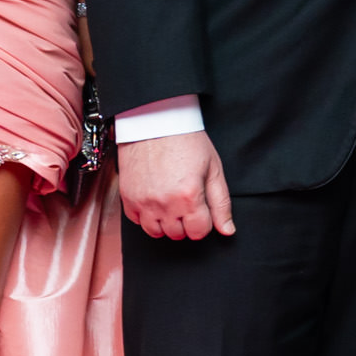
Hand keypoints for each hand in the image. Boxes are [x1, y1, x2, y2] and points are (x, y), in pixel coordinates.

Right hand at [117, 128, 233, 242]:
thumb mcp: (213, 169)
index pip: (199, 232)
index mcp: (188, 197)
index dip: (203, 221)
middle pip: (178, 234)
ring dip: (165, 222)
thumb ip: (221, 203)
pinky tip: (154, 199)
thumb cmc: (185, 140)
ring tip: (170, 203)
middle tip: (186, 202)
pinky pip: (137, 220)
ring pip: (155, 232)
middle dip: (185, 222)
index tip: (201, 209)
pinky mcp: (128, 197)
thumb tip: (227, 230)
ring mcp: (143, 202)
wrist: (155, 121)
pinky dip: (146, 215)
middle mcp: (164, 203)